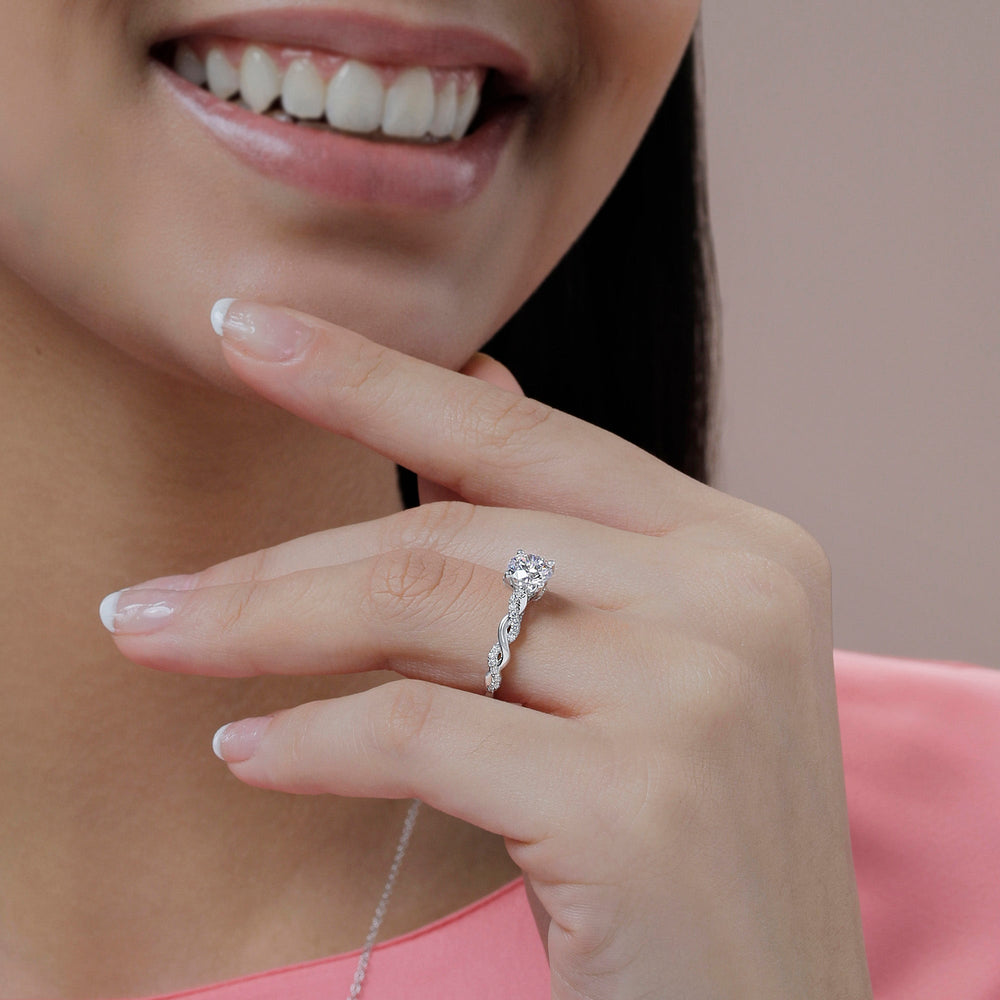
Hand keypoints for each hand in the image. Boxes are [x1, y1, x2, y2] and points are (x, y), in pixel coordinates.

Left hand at [104, 300, 871, 998]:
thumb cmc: (689, 849)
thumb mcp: (651, 669)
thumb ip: (566, 539)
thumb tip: (479, 391)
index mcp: (741, 547)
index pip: (525, 438)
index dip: (374, 378)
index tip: (249, 333)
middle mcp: (735, 592)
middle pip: (455, 532)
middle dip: (284, 562)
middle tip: (159, 596)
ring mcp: (697, 688)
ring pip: (424, 607)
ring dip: (267, 629)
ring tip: (163, 640)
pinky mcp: (640, 799)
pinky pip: (420, 733)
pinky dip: (314, 741)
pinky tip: (249, 752)